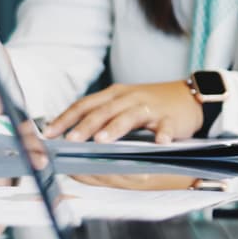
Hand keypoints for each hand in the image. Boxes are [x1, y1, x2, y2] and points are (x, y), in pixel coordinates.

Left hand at [45, 80, 203, 143]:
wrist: (190, 96)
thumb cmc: (151, 103)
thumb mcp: (123, 103)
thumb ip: (101, 115)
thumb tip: (70, 135)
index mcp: (114, 95)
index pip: (84, 105)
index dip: (65, 118)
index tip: (48, 133)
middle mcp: (129, 98)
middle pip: (102, 111)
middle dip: (84, 126)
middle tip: (70, 140)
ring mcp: (150, 107)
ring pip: (129, 117)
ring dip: (115, 128)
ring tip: (102, 141)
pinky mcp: (170, 118)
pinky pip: (165, 127)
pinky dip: (162, 134)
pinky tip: (159, 143)